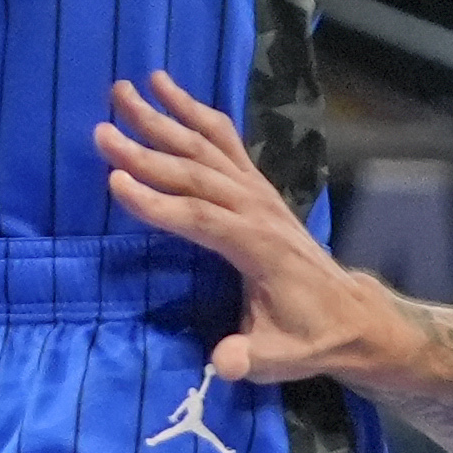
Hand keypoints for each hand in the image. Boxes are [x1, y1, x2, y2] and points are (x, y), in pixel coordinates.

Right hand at [97, 75, 417, 391]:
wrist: (350, 315)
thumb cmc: (308, 337)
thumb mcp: (280, 359)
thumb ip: (248, 358)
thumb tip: (222, 363)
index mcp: (257, 247)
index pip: (201, 219)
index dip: (158, 203)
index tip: (115, 183)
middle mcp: (257, 209)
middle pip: (195, 174)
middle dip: (146, 152)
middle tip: (101, 132)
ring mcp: (258, 192)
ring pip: (206, 147)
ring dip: (164, 118)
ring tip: (124, 90)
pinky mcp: (257, 185)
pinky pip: (224, 140)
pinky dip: (196, 110)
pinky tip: (168, 89)